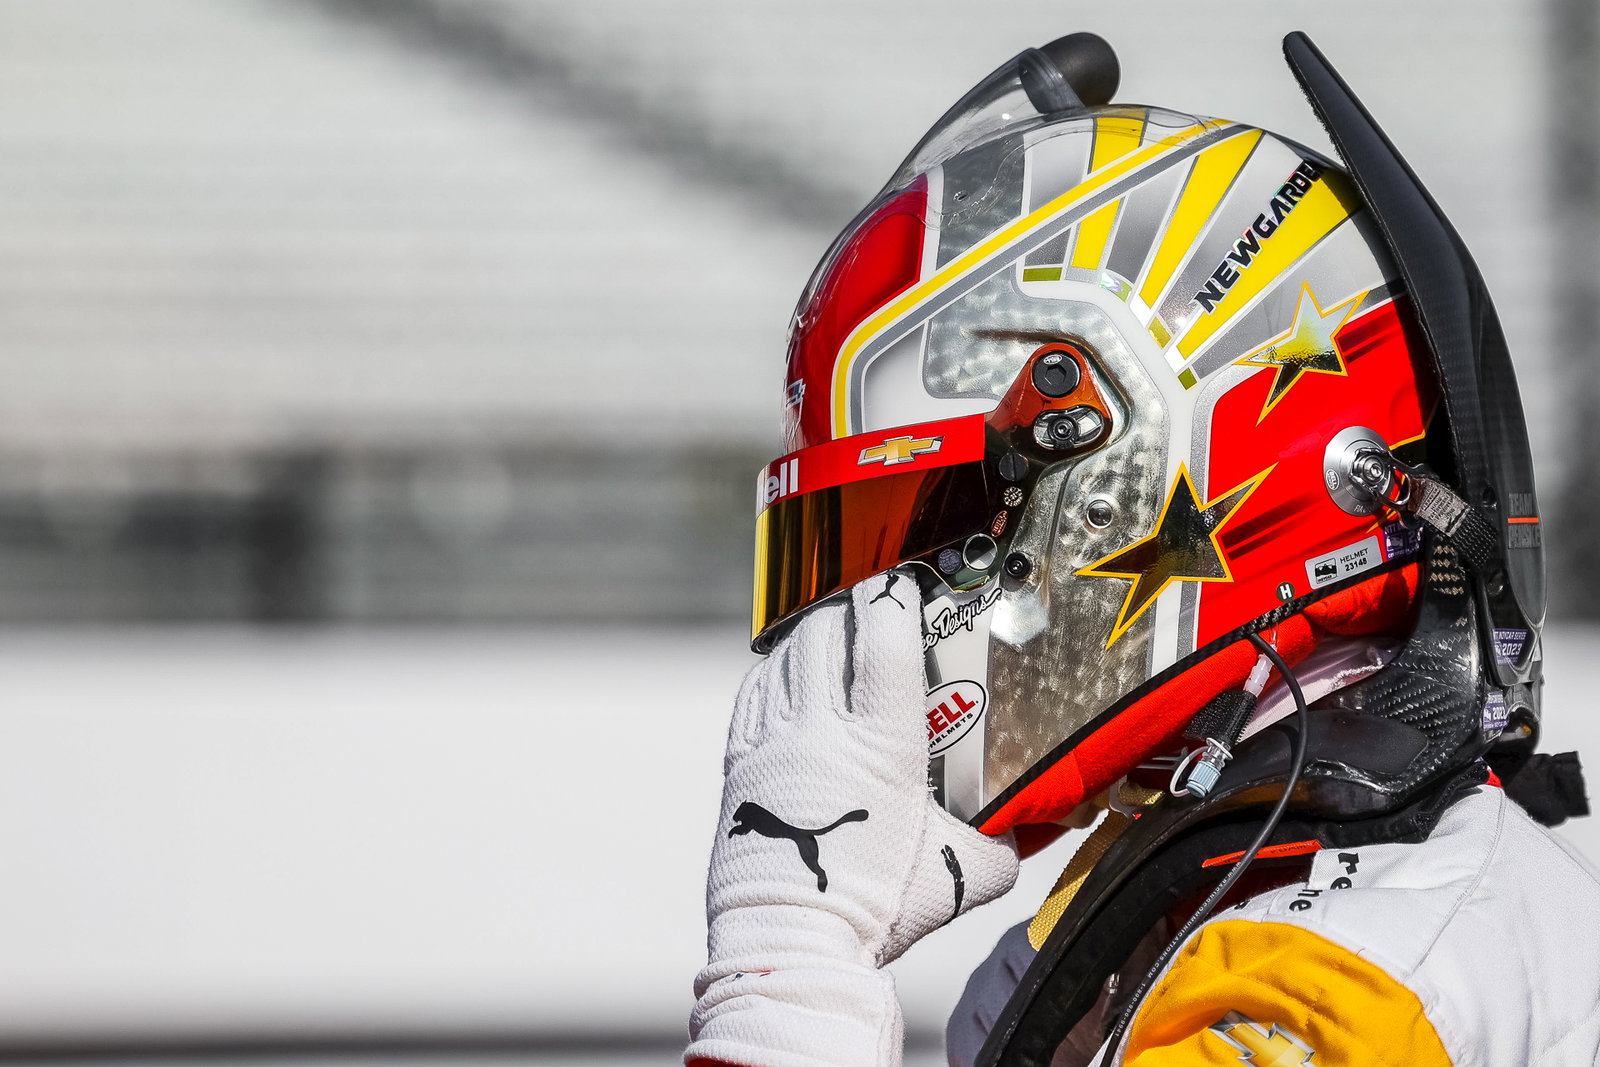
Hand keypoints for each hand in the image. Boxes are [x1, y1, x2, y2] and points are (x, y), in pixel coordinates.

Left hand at [687, 570, 1018, 1066]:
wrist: (793, 940)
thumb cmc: (875, 908)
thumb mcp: (962, 874)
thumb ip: (1006, 840)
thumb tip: (1037, 823)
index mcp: (882, 742)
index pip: (882, 637)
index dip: (894, 599)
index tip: (906, 588)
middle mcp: (823, 728)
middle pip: (828, 630)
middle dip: (852, 610)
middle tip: (874, 612)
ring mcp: (776, 740)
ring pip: (788, 653)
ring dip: (813, 634)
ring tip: (835, 635)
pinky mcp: (742, 761)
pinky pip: (755, 691)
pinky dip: (776, 670)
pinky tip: (791, 675)